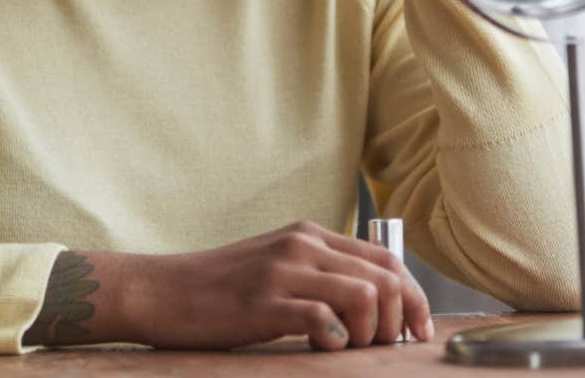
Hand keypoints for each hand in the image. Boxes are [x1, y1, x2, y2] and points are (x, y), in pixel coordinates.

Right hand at [133, 219, 432, 350]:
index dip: (415, 296)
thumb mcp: (277, 264)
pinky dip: (338, 339)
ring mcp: (283, 270)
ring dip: (372, 332)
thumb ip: (319, 272)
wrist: (165, 289)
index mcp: (309, 234)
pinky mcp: (264, 301)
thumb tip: (374, 303)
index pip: (385, 258)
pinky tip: (324, 347)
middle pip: (385, 276)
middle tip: (387, 348)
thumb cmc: (222, 287)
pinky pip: (324, 318)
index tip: (418, 331)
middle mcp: (302, 244)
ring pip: (364, 295)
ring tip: (353, 349)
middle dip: (402, 318)